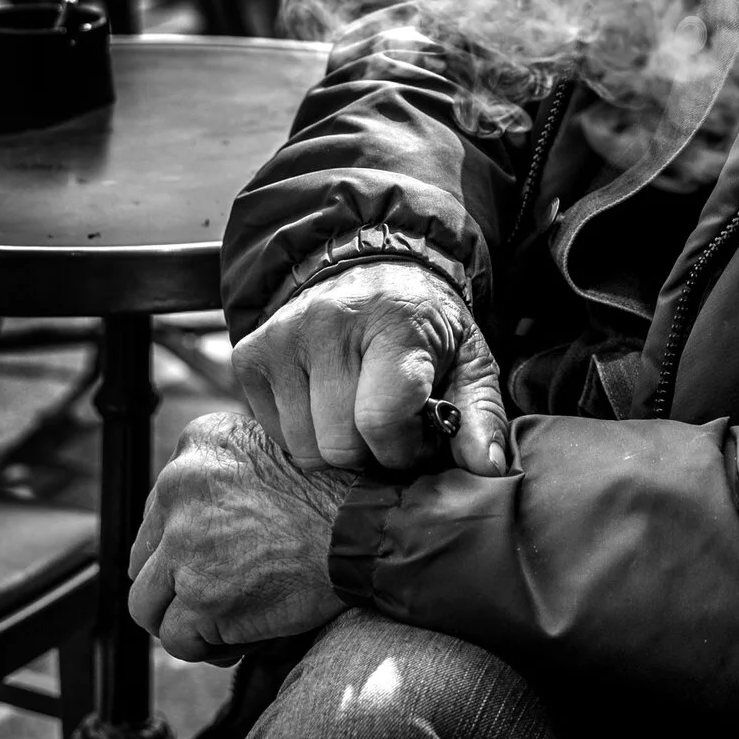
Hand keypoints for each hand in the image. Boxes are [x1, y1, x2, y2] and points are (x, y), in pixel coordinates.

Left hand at [127, 411, 352, 662]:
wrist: (369, 531)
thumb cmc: (336, 497)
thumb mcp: (272, 451)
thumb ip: (222, 475)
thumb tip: (186, 522)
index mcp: (200, 443)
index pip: (158, 510)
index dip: (185, 543)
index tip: (221, 554)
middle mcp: (180, 484)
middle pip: (145, 558)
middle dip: (178, 583)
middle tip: (224, 591)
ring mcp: (185, 543)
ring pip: (147, 604)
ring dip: (186, 618)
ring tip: (229, 619)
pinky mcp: (199, 596)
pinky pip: (177, 639)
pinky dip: (208, 647)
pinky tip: (242, 637)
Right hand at [232, 259, 511, 477]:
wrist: (370, 270)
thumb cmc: (423, 326)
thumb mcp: (468, 358)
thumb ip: (480, 413)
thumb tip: (487, 469)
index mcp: (394, 322)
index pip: (382, 418)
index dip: (403, 450)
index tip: (417, 440)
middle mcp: (330, 323)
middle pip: (339, 443)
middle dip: (370, 453)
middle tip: (388, 428)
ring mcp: (283, 337)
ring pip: (303, 448)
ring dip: (335, 448)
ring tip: (357, 414)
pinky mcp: (251, 354)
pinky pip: (273, 434)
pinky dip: (302, 433)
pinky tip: (324, 404)